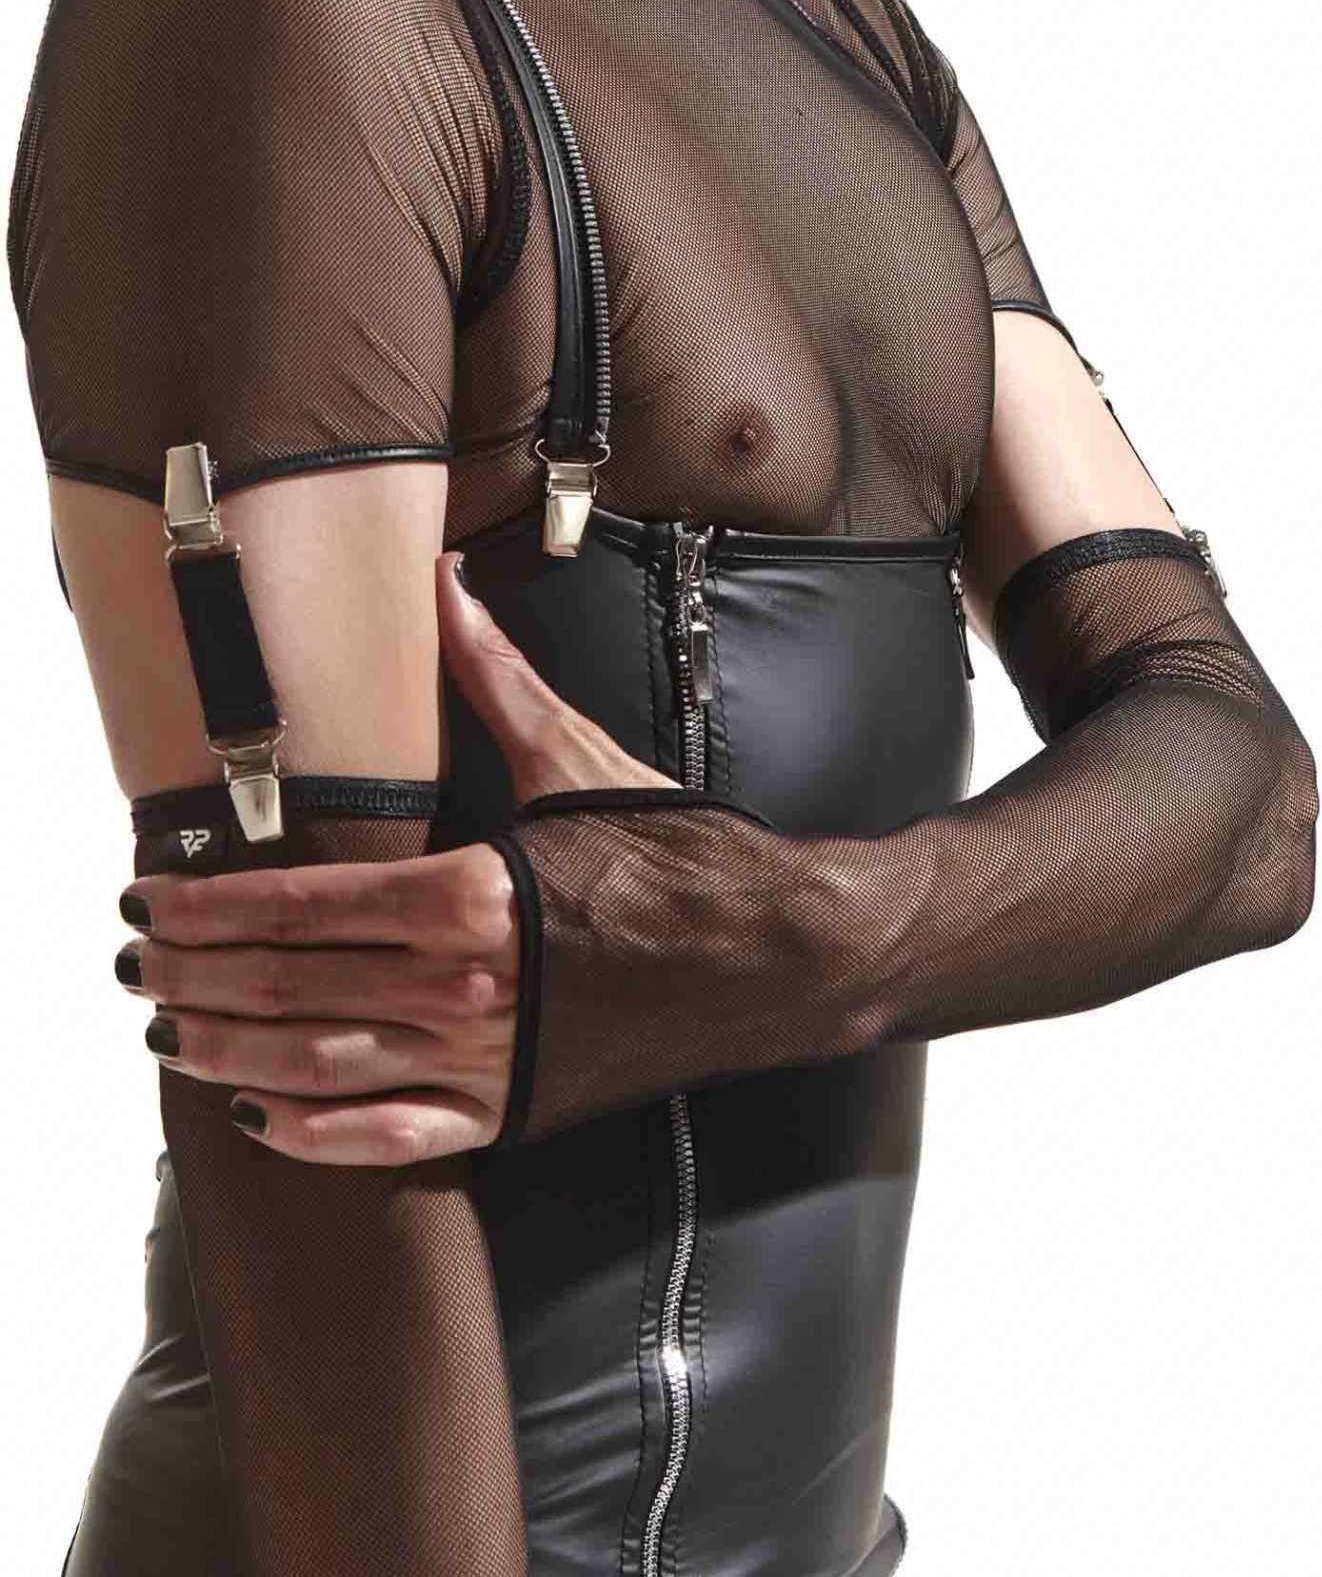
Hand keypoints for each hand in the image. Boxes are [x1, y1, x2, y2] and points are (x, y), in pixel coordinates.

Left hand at [115, 550, 676, 1163]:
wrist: (777, 954)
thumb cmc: (682, 857)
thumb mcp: (577, 760)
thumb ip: (491, 678)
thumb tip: (443, 587)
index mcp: (470, 897)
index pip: (301, 907)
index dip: (209, 908)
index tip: (152, 899)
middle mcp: (466, 990)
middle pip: (290, 989)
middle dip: (195, 977)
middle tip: (136, 965)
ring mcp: (487, 1062)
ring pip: (319, 1071)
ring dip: (229, 1051)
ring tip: (171, 1031)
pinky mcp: (514, 1113)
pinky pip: (392, 1142)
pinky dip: (315, 1136)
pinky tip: (261, 1114)